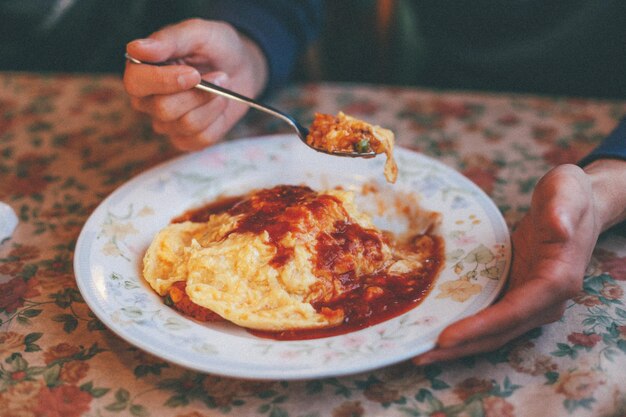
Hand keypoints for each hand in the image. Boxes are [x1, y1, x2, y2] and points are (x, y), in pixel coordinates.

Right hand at [123, 19, 268, 150]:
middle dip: (199, 93)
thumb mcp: (197, 33)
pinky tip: (220, 105)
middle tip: (220, 76)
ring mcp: (166, 123)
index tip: (195, 74)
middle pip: (164, 109)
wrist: (242, 66)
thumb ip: (168, 40)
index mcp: (141, 70)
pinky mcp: (187, 140)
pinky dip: (219, 121)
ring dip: (212, 104)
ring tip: (222, 86)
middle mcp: (147, 100)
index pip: (136, 83)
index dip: (164, 81)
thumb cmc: (216, 47)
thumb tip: (135, 49)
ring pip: (186, 124)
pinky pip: (202, 139)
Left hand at [413, 159, 625, 364]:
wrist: (577, 205)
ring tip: (421, 353)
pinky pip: (490, 318)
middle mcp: (545, 300)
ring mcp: (531, 301)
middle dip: (461, 346)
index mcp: (558, 278)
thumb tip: (558, 227)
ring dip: (459, 345)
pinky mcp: (517, 294)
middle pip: (500, 332)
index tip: (446, 337)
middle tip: (420, 355)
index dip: (481, 326)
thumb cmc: (570, 196)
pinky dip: (465, 328)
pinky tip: (437, 330)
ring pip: (493, 332)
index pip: (515, 311)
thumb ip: (562, 209)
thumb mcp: (567, 191)